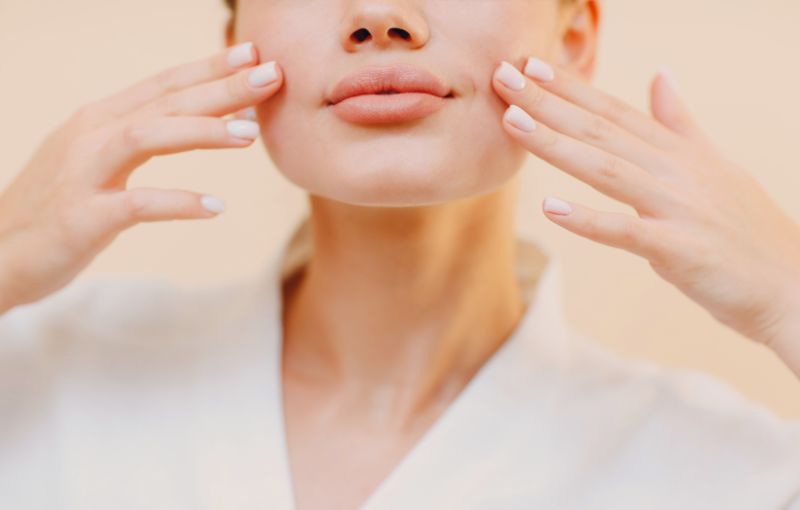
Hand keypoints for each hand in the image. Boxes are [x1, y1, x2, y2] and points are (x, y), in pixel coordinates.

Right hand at [0, 42, 282, 312]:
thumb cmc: (57, 206)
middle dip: (222, 87)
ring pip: (148, 136)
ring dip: (202, 131)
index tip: (254, 53)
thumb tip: (207, 119)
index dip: (209, 67)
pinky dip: (178, 202)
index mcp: (100, 119)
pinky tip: (217, 207)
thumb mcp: (99, 159)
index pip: (164, 84)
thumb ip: (144, 135)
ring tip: (251, 135)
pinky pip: (137, 204)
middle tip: (271, 75)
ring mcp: (83, 173)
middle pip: (166, 102)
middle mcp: (91, 135)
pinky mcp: (82, 217)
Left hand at [491, 58, 799, 374]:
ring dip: (558, 145)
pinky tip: (550, 209)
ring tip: (514, 122)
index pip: (617, 112)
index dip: (573, 88)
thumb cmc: (746, 230)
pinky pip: (627, 232)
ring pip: (607, 169)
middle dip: (549, 102)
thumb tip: (661, 76)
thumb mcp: (714, 166)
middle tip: (503, 76)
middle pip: (602, 131)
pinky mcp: (681, 249)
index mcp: (679, 152)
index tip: (532, 64)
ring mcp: (679, 207)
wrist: (792, 285)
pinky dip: (589, 220)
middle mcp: (676, 171)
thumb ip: (681, 124)